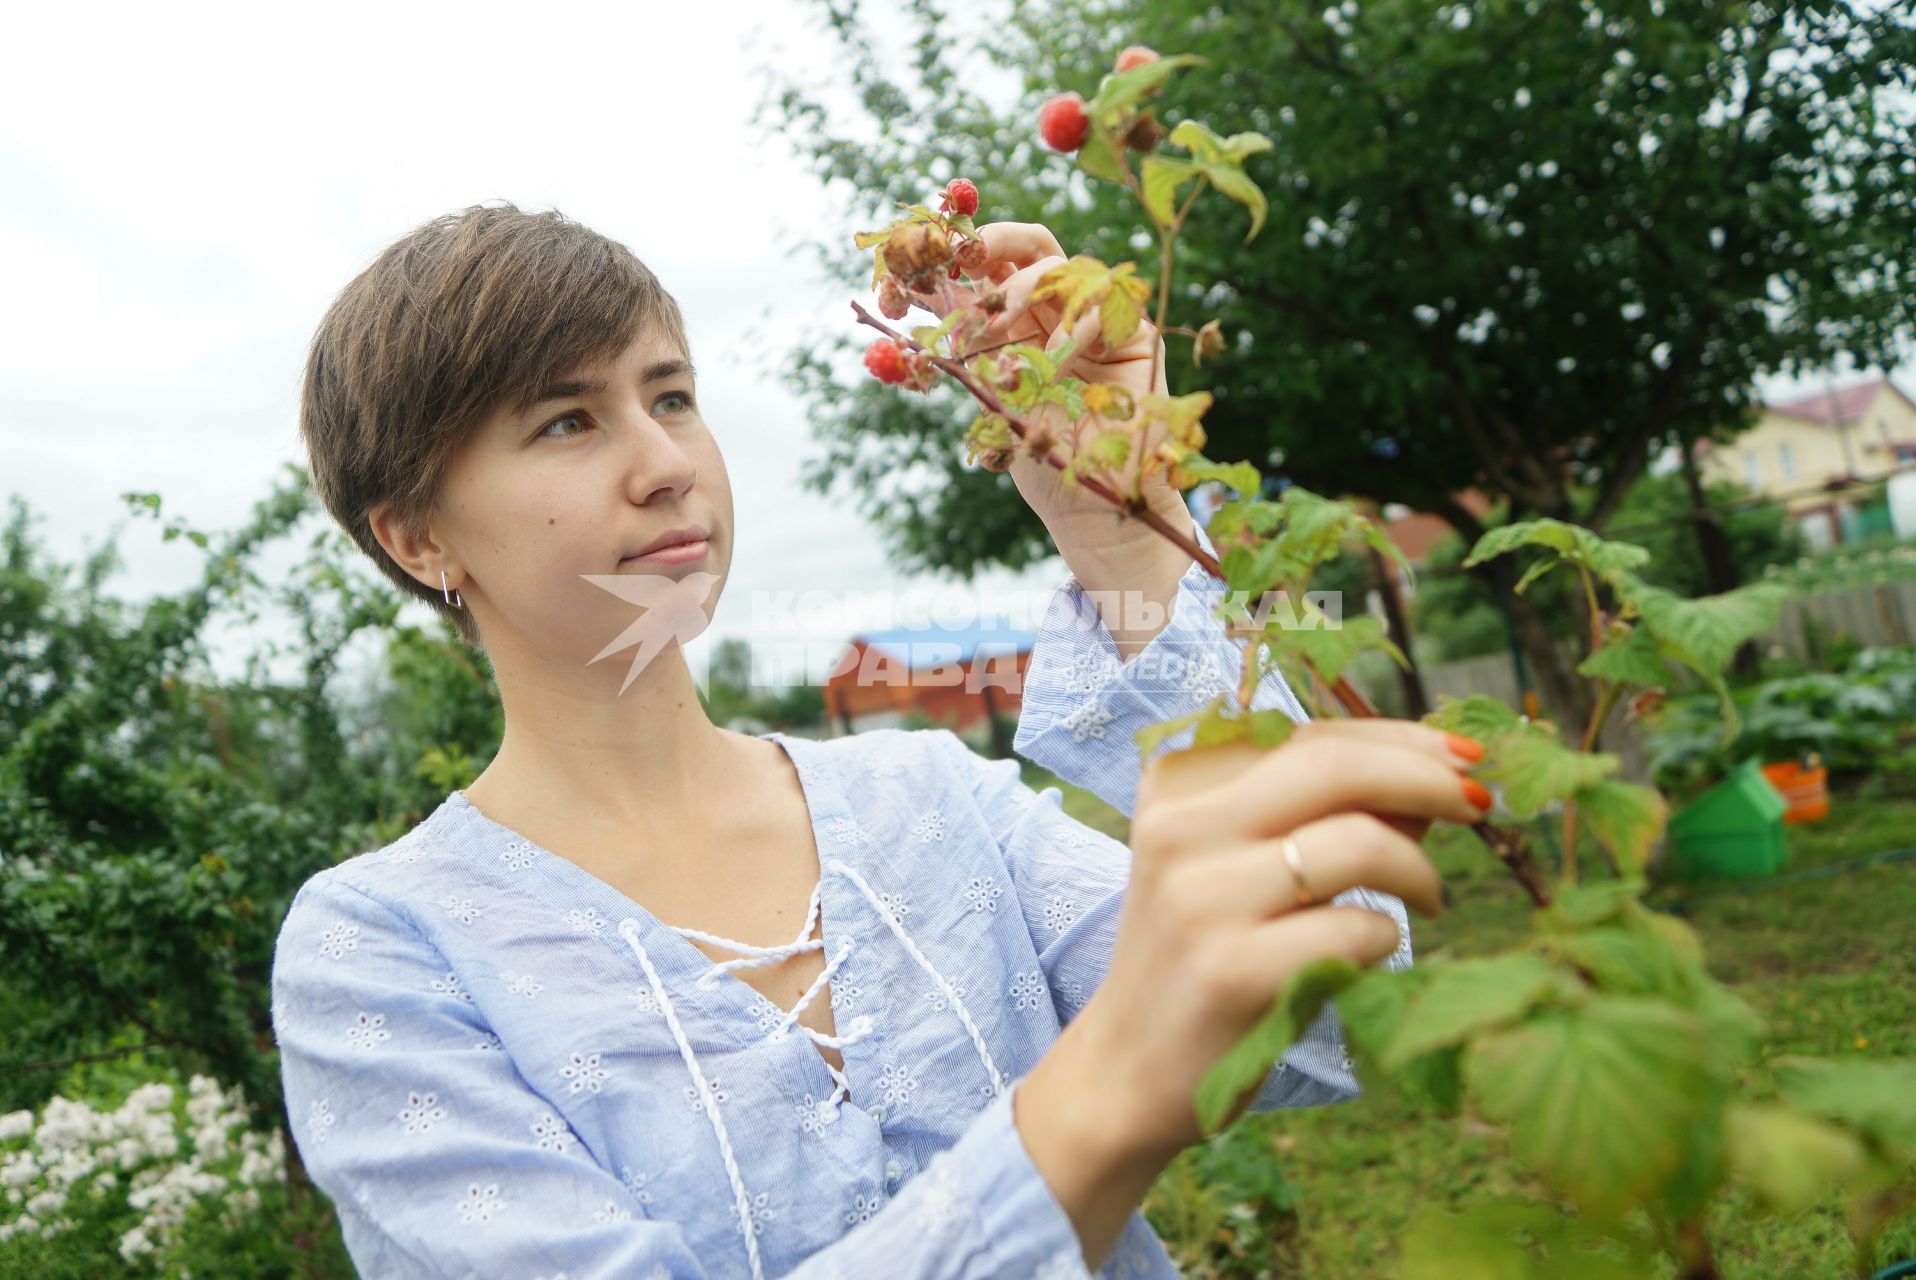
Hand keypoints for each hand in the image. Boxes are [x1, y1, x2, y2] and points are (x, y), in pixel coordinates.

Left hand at [919, 222, 1184, 536]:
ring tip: (1001, 330)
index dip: (969, 253)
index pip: (998, 268)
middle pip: (1035, 246)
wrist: (1087, 502)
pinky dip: (1072, 325)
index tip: (937, 254)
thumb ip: (970, 342)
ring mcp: (1095, 321)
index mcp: (1021, 324)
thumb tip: (925, 292)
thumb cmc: (1039, 453)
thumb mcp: (990, 390)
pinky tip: (1055, 357)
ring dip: (1023, 288)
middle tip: (970, 253)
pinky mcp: (1134, 336)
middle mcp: (1058, 314)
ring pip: (1063, 266)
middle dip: (999, 239)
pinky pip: (1103, 303)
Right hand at [1075, 720, 1483, 1156]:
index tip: (1465, 757)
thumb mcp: (1240, 864)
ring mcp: (1201, 898)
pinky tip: (1370, 955)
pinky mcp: (1232, 970)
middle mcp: (1180, 827)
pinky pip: (1357, 930)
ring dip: (1419, 869)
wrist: (1129, 1066)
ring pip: (1358, 842)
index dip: (1401, 739)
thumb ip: (1320, 812)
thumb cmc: (1206, 953)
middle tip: (1481, 803)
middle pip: (1333, 765)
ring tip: (1430, 898)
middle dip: (1427, 776)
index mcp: (1179, 784)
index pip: (1309, 735)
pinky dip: (1388, 937)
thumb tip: (1434, 773)